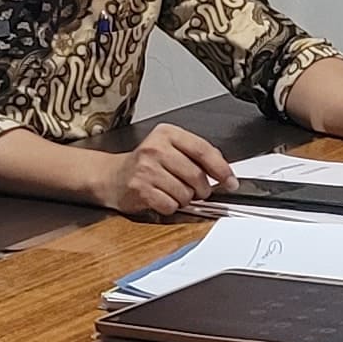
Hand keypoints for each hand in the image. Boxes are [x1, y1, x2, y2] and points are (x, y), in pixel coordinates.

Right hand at [98, 123, 232, 217]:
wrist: (112, 176)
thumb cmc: (146, 164)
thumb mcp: (170, 149)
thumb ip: (196, 157)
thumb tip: (225, 175)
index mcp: (167, 134)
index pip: (203, 150)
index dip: (221, 169)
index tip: (230, 181)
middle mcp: (155, 148)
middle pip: (196, 175)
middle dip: (202, 189)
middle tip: (196, 191)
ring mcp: (146, 168)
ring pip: (185, 193)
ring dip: (184, 199)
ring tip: (172, 192)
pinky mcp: (140, 188)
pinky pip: (170, 205)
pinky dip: (170, 207)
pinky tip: (161, 198)